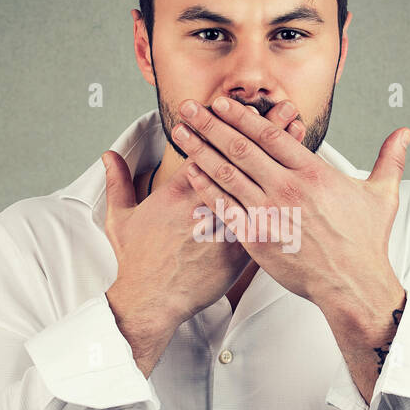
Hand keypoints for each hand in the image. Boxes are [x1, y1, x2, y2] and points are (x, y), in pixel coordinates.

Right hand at [102, 99, 307, 332]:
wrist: (148, 301)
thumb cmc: (135, 263)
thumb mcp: (119, 218)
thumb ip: (118, 182)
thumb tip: (109, 156)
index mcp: (178, 191)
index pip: (209, 148)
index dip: (230, 125)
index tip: (246, 107)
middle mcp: (205, 204)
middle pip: (241, 159)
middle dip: (265, 132)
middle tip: (287, 109)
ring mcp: (225, 227)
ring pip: (260, 186)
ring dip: (282, 161)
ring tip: (300, 140)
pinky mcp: (238, 251)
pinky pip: (266, 221)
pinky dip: (283, 200)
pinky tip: (300, 188)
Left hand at [174, 95, 409, 314]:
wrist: (352, 285)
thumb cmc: (365, 243)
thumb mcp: (381, 195)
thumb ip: (389, 159)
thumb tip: (405, 133)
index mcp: (313, 173)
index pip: (270, 134)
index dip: (242, 115)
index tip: (222, 102)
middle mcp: (288, 188)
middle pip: (241, 147)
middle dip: (211, 124)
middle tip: (189, 107)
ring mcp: (270, 213)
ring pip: (227, 173)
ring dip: (201, 149)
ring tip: (182, 132)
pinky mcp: (257, 238)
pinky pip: (224, 207)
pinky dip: (206, 188)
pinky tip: (190, 172)